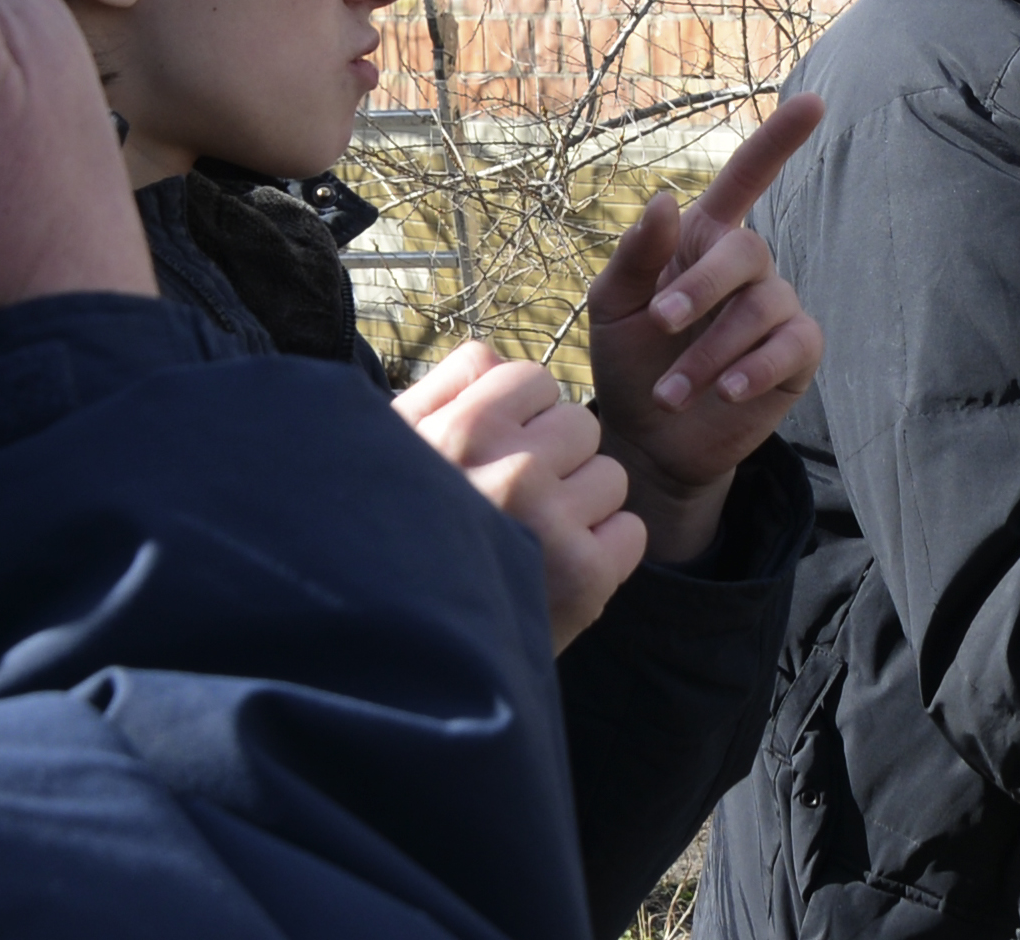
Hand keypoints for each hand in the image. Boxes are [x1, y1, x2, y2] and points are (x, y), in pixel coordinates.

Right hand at [396, 341, 645, 650]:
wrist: (395, 661)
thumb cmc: (389, 544)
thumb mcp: (392, 454)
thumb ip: (444, 391)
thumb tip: (496, 358)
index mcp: (460, 429)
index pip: (530, 378)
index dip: (520, 416)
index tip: (495, 455)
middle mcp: (509, 468)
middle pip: (580, 424)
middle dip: (556, 460)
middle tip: (515, 507)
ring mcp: (551, 522)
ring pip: (610, 476)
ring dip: (582, 508)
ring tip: (533, 544)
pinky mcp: (585, 576)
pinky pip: (630, 531)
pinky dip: (603, 555)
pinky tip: (556, 576)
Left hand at [587, 94, 826, 561]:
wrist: (648, 439)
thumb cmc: (628, 362)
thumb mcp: (614, 306)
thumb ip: (638, 253)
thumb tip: (667, 199)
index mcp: (701, 239)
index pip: (748, 178)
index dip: (779, 139)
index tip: (814, 103)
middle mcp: (745, 268)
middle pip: (746, 250)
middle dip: (702, 287)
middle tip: (661, 325)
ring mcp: (776, 309)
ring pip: (761, 307)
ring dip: (711, 349)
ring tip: (671, 391)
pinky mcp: (796, 355)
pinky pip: (791, 344)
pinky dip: (754, 367)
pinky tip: (726, 391)